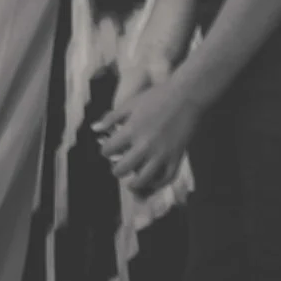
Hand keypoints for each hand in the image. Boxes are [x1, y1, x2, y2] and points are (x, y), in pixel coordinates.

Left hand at [96, 75, 200, 195]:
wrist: (186, 97)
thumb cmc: (156, 97)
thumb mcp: (129, 104)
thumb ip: (111, 118)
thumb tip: (94, 128)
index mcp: (131, 131)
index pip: (109, 149)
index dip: (104, 151)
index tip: (106, 150)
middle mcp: (145, 145)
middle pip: (124, 168)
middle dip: (116, 171)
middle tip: (116, 169)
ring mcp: (162, 154)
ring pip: (145, 178)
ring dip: (135, 184)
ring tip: (131, 184)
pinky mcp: (177, 157)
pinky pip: (167, 177)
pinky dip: (158, 183)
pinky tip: (152, 182)